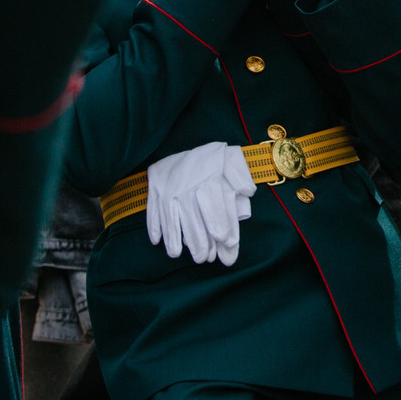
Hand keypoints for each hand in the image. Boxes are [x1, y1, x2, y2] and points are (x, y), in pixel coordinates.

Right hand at [142, 142, 256, 267]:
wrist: (180, 140)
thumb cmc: (210, 157)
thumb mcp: (230, 159)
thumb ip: (239, 175)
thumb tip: (248, 191)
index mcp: (207, 178)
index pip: (214, 204)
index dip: (220, 223)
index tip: (225, 240)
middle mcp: (186, 185)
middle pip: (192, 217)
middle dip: (198, 240)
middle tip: (203, 258)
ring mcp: (168, 188)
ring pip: (171, 217)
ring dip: (173, 238)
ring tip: (176, 255)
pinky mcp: (154, 189)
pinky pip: (152, 209)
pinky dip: (153, 225)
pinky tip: (156, 241)